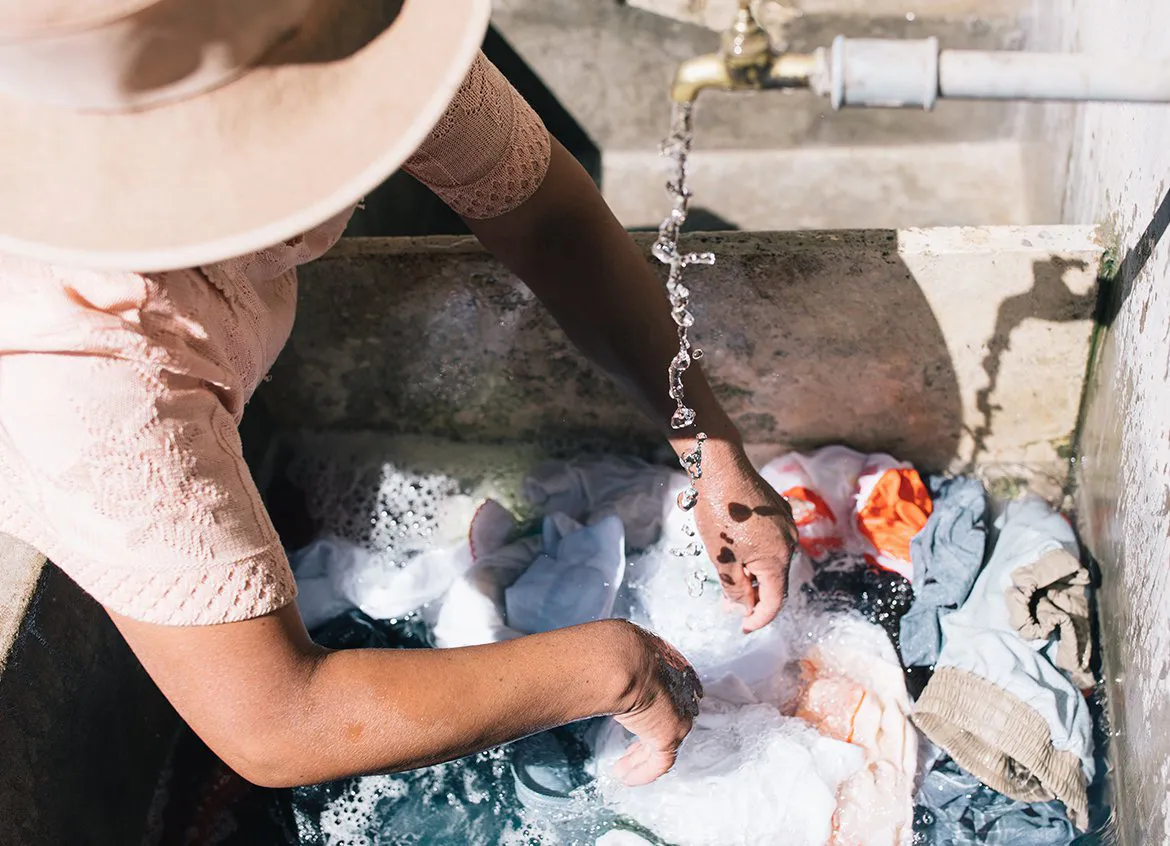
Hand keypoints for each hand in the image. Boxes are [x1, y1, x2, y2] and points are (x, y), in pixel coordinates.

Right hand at [609, 620, 702, 785]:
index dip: (652, 705)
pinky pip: (660, 762)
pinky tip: (624, 776)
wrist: (618, 658)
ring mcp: (678, 711)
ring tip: (622, 768)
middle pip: (670, 716)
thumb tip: (585, 659)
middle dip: (649, 735)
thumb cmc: (611, 647)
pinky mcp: (670, 734)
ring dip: (641, 757)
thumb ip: (613, 660)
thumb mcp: (614, 650)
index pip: (668, 689)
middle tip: (632, 748)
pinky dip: (641, 772)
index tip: (636, 716)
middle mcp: (680, 687)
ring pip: (663, 741)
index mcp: (669, 662)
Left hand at [694, 443, 797, 632]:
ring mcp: (786, 525)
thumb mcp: (722, 557)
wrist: (721, 467)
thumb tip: (744, 608)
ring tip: (731, 579)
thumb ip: (735, 588)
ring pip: (773, 561)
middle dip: (753, 597)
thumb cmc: (720, 513)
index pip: (774, 601)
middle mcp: (789, 543)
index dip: (758, 619)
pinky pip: (772, 542)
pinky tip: (738, 552)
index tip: (742, 628)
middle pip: (775, 582)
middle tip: (728, 607)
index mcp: (778, 559)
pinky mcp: (779, 512)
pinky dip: (757, 554)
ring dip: (754, 575)